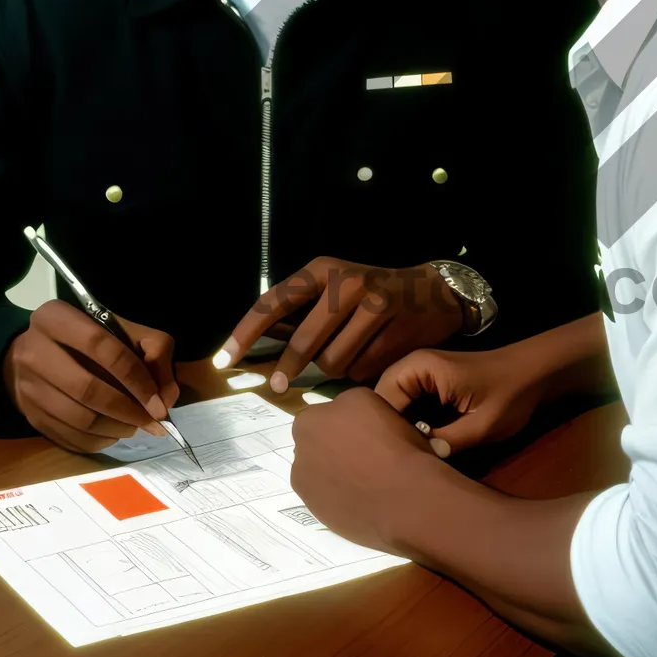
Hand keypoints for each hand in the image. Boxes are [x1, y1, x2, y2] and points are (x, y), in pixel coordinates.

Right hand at [2, 300, 179, 453]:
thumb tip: (167, 397)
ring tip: (135, 426)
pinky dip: (97, 441)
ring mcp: (26, 386)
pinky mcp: (28, 415)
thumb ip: (154, 352)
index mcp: (57, 318)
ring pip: (77, 418)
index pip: (102, 347)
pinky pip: (66, 437)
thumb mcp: (124, 329)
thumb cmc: (88, 337)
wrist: (35, 352)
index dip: (135, 377)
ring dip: (115, 428)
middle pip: (87, 389)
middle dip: (128, 410)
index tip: (158, 402)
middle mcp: (33, 350)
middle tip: (152, 422)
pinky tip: (114, 433)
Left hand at [213, 256, 463, 391]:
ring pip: (333, 362)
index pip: (273, 302)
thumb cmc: (372, 293)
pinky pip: (361, 370)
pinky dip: (360, 372)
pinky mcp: (395, 329)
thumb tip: (254, 346)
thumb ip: (301, 312)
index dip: (244, 334)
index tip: (224, 361)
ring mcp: (374, 305)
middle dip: (289, 369)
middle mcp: (347, 283)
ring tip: (349, 353)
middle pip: (305, 344)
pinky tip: (372, 355)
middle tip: (278, 385)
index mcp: (322, 270)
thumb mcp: (334, 288)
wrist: (432, 292)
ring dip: (334, 369)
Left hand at [290, 386, 439, 551]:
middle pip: (315, 445)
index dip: (343, 420)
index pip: (320, 416)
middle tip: (364, 451)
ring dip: (335, 471)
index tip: (363, 427)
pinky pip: (329, 498)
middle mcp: (298, 456)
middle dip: (333, 446)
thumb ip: (342, 404)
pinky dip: (341, 495)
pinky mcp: (319, 516)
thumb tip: (341, 419)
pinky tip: (364, 495)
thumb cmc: (388, 441)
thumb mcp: (366, 398)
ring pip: (320, 473)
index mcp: (307, 423)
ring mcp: (307, 490)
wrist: (402, 497)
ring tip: (365, 477)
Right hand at [374, 346, 545, 457]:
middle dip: (386, 429)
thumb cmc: (510, 393)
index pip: (382, 400)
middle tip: (395, 461)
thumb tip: (416, 462)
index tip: (393, 459)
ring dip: (396, 426)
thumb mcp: (481, 425)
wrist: (535, 372)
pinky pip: (406, 401)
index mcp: (421, 368)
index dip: (385, 431)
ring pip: (392, 402)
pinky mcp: (429, 381)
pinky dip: (407, 421)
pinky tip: (415, 444)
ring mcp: (420, 371)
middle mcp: (413, 365)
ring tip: (401, 456)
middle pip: (381, 400)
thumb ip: (447, 442)